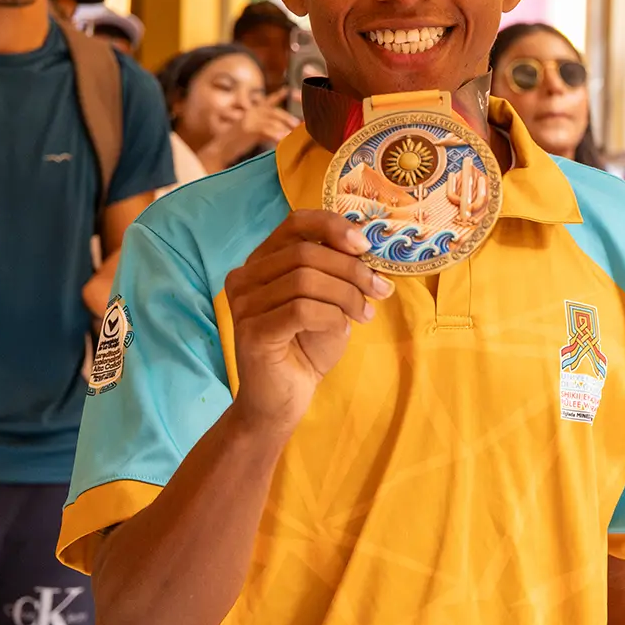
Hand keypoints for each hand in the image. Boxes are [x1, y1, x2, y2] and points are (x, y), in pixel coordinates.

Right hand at [223, 210, 392, 437]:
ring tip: (365, 314)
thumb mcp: (328, 302)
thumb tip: (369, 249)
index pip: (295, 223)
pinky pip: (301, 309)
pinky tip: (343, 329)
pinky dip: (332, 316)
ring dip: (347, 295)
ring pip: (305, 279)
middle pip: (305, 252)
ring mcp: (244, 304)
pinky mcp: (252, 332)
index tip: (365, 245)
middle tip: (381, 289)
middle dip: (351, 269)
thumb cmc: (305, 349)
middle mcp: (245, 277)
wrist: (281, 402)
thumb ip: (337, 273)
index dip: (333, 226)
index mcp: (261, 262)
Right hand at [239, 89, 301, 147]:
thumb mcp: (250, 131)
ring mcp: (249, 120)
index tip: (289, 89)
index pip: (268, 101)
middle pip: (274, 112)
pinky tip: (283, 140)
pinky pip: (267, 130)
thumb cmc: (236, 143)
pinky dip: (276, 135)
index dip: (279, 95)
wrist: (220, 150)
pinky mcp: (248, 129)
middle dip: (288, 118)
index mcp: (252, 111)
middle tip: (298, 125)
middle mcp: (251, 112)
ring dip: (284, 128)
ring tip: (293, 135)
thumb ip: (263, 127)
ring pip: (272, 121)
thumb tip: (282, 130)